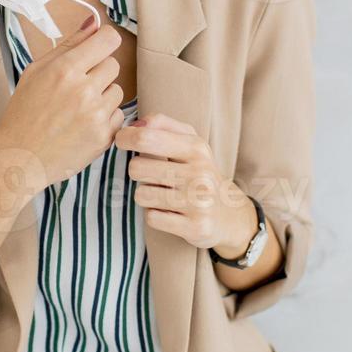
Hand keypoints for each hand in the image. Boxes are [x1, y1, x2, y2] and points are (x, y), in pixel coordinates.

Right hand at [0, 14, 126, 191]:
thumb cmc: (23, 113)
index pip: (108, 40)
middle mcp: (84, 90)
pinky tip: (83, 124)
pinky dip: (105, 119)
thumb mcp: (36, 71)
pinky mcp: (104, 136)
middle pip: (114, 65)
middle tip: (78, 86)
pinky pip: (118, 115)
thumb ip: (68, 45)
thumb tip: (93, 23)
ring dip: (103, 96)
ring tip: (78, 108)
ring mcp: (96, 115)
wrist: (20, 157)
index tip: (99, 48)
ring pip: (118, 91)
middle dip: (99, 72)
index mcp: (65, 69)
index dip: (105, 42)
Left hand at [114, 113, 257, 256]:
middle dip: (137, 171)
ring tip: (163, 195)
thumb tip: (135, 125)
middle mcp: (200, 173)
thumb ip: (162, 125)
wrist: (229, 215)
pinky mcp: (196, 226)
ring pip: (141, 195)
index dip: (125, 138)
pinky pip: (152, 218)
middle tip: (151, 175)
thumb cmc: (200, 173)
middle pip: (137, 168)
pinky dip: (154, 215)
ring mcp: (199, 201)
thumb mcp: (190, 143)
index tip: (121, 140)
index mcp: (196, 148)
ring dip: (146, 196)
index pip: (146, 137)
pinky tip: (170, 212)